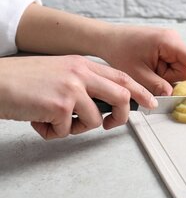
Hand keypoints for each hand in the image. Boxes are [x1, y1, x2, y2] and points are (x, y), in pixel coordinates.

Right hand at [0, 55, 156, 139]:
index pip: (121, 76)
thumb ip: (83, 84)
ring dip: (76, 128)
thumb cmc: (22, 81)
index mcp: (82, 64)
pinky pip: (68, 130)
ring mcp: (72, 88)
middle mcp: (81, 73)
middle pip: (121, 96)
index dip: (139, 91)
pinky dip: (53, 132)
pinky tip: (39, 121)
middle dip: (122, 116)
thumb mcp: (59, 72)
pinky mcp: (60, 105)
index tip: (151, 102)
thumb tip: (103, 106)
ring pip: (95, 119)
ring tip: (55, 122)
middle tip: (111, 125)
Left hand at [100, 26, 185, 95]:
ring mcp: (171, 44)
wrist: (107, 39)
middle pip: (184, 70)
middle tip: (151, 80)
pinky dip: (162, 73)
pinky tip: (149, 69)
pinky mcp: (167, 48)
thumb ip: (157, 86)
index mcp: (169, 42)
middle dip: (171, 80)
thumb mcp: (137, 73)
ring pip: (178, 71)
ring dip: (164, 78)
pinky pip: (172, 66)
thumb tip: (173, 96)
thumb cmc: (120, 50)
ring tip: (146, 72)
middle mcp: (174, 41)